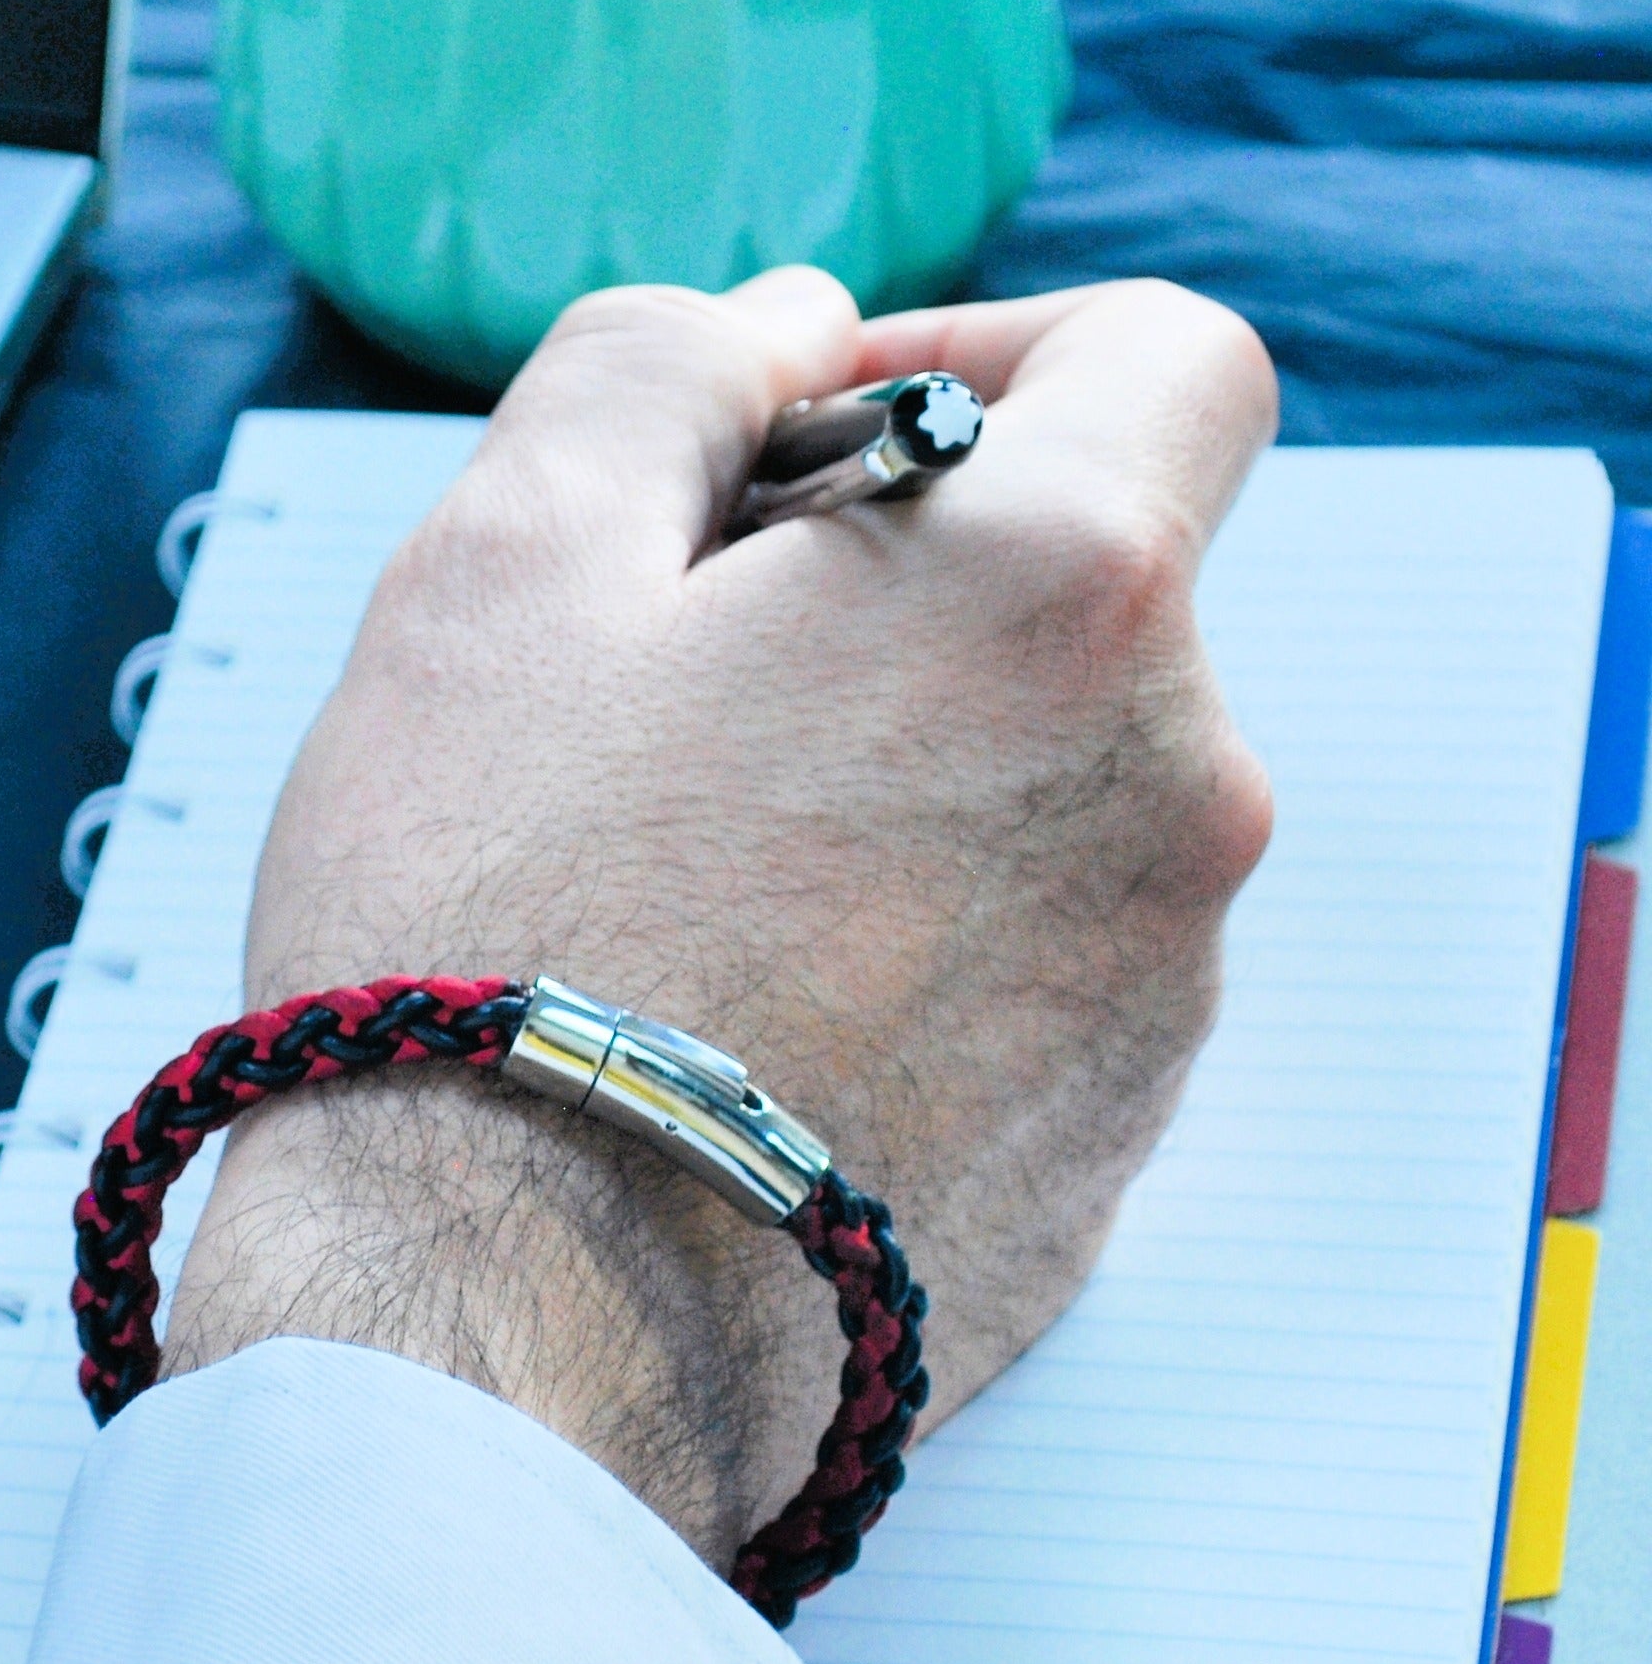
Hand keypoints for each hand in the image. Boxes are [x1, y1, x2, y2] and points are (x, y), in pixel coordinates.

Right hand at [162, 271, 1277, 1570]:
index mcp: (1062, 598)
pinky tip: (734, 1000)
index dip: (993, 342)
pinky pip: (1034, 953)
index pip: (1165, 357)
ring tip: (675, 865)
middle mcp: (1176, 789)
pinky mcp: (1110, 1140)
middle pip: (1081, 584)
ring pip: (1048, 777)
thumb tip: (794, 327)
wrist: (509, 1336)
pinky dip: (915, 929)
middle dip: (896, 580)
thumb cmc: (487, 932)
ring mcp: (1158, 986)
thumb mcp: (505, 554)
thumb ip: (667, 362)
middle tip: (669, 677)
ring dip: (894, 764)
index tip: (830, 439)